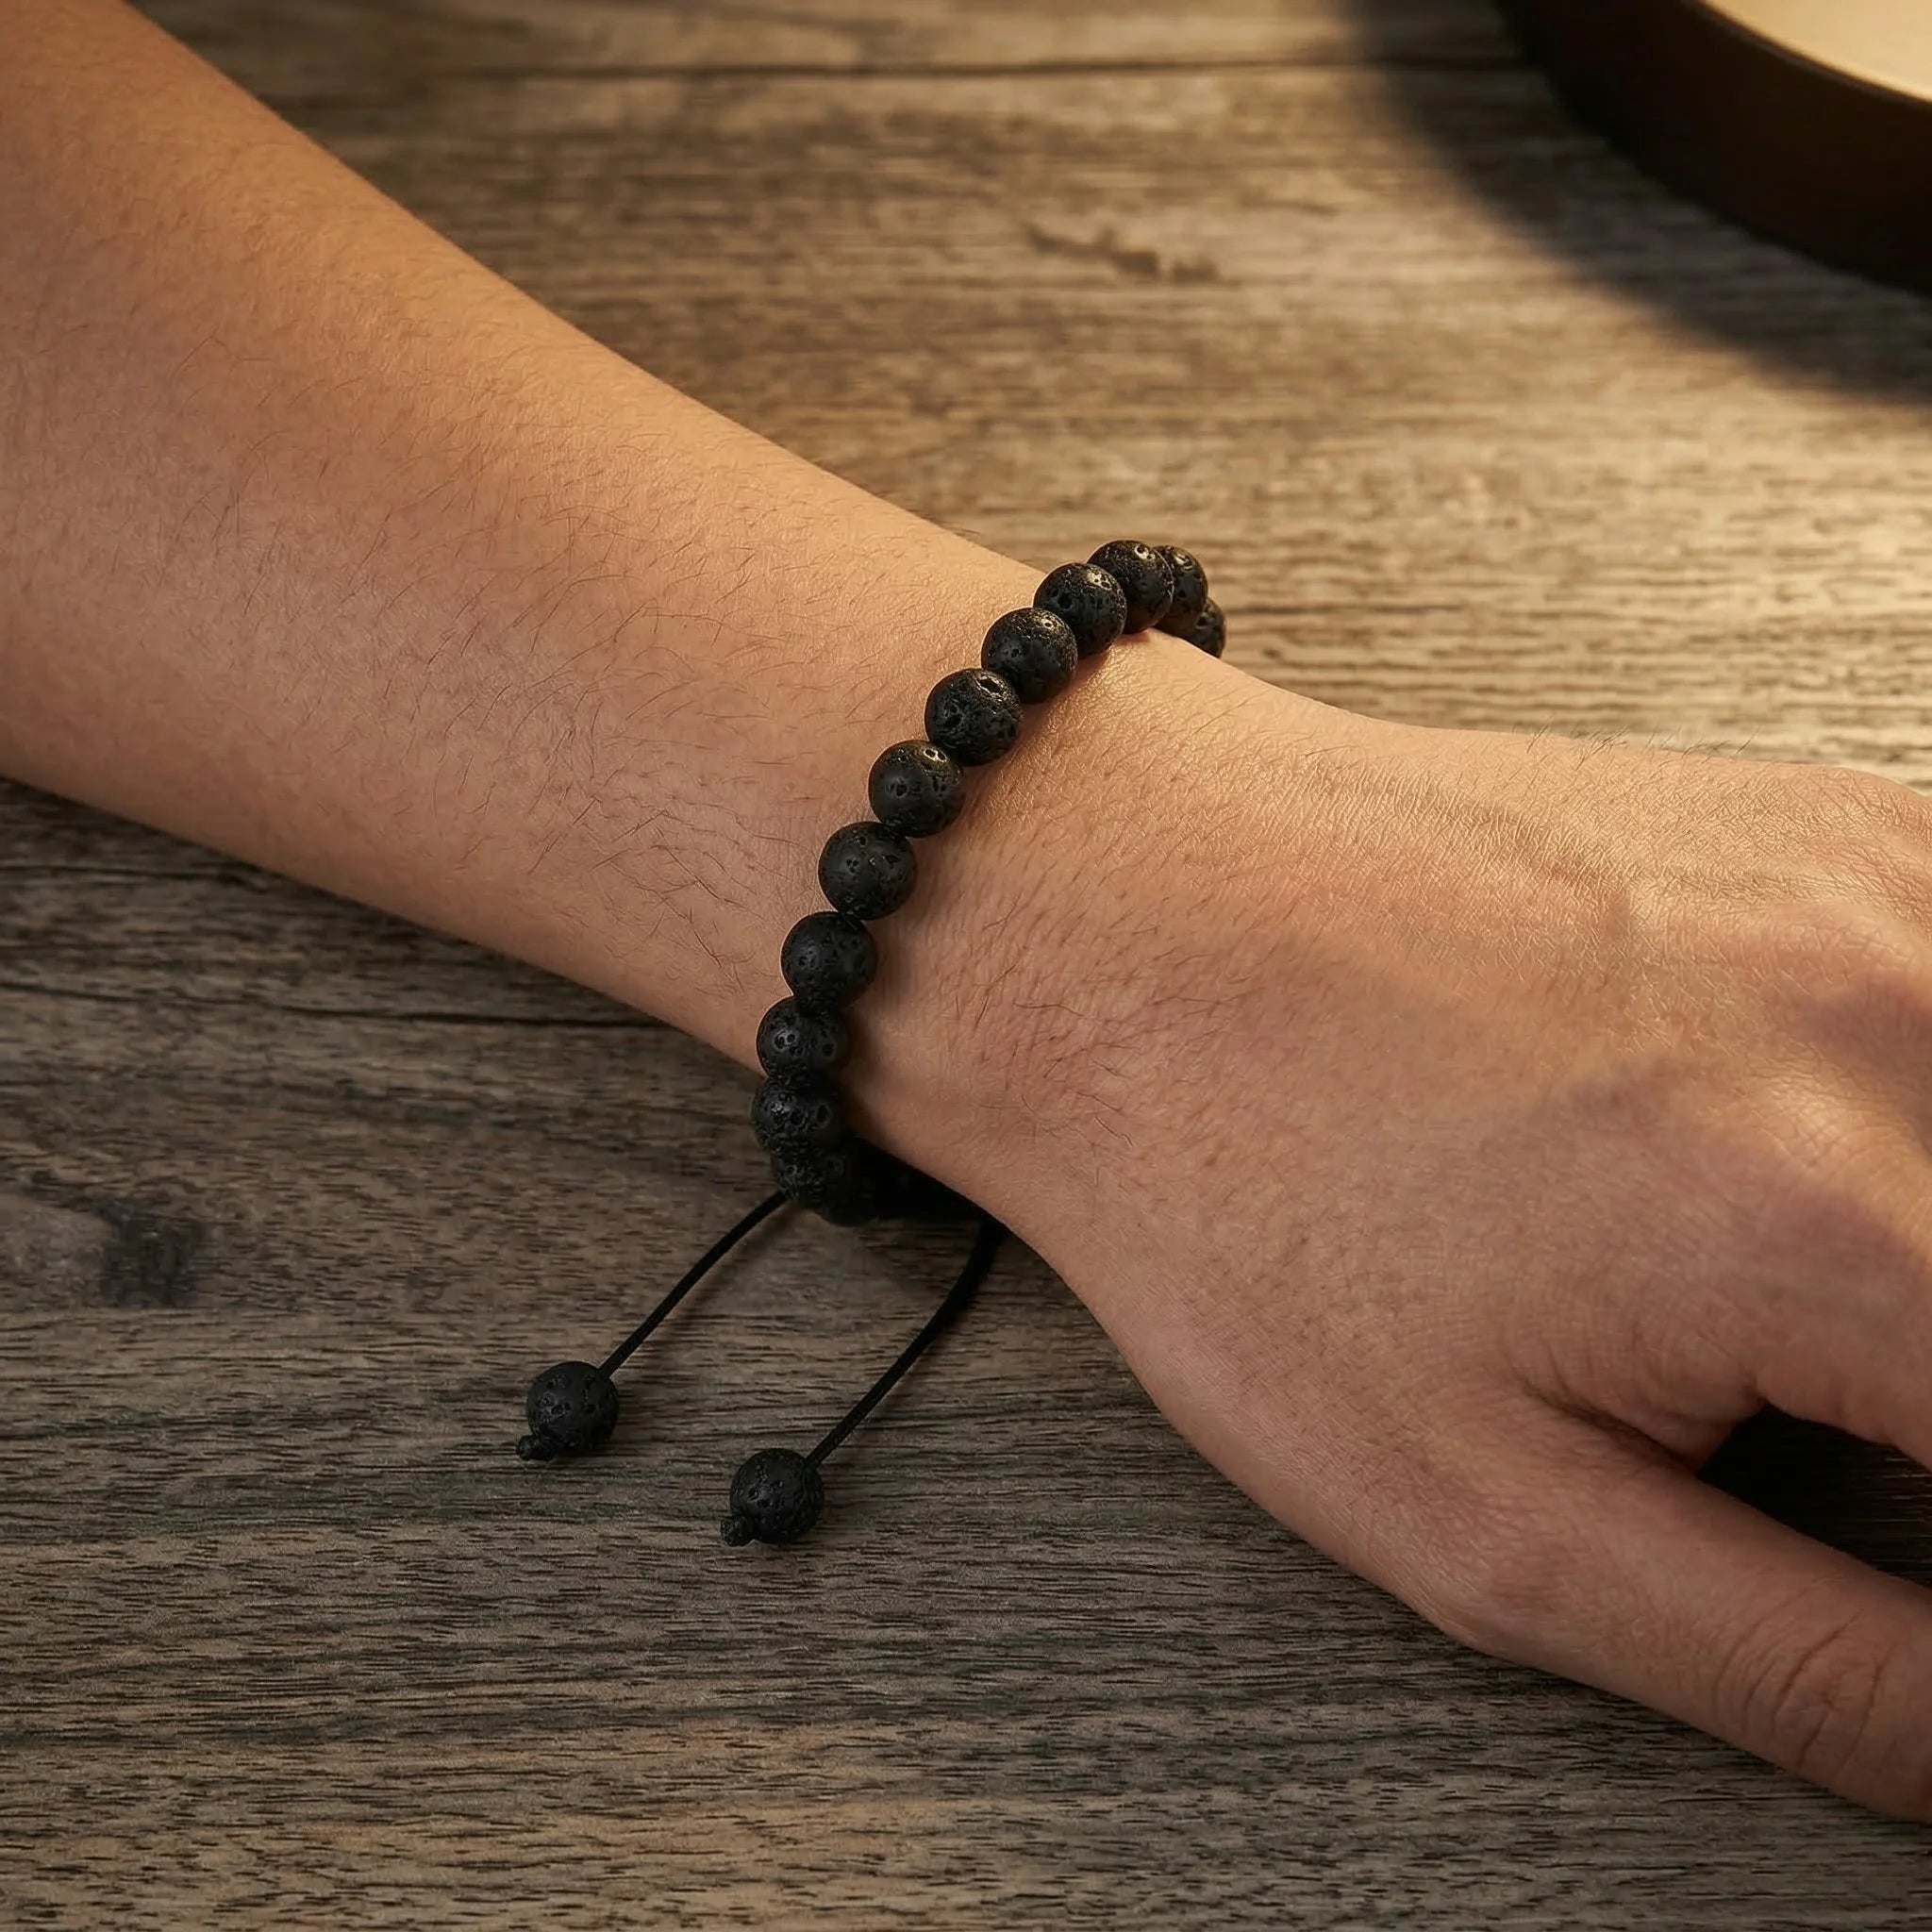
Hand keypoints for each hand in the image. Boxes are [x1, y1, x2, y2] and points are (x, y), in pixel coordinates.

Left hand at [886, 642, 1931, 1817]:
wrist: (1129, 934)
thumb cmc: (1240, 1190)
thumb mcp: (1481, 1517)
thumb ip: (1802, 1666)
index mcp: (1825, 1230)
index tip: (1874, 1540)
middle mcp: (1890, 1022)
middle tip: (1820, 1424)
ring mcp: (1877, 892)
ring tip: (1770, 1286)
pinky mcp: (1838, 826)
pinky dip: (1927, 1105)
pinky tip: (1814, 1149)